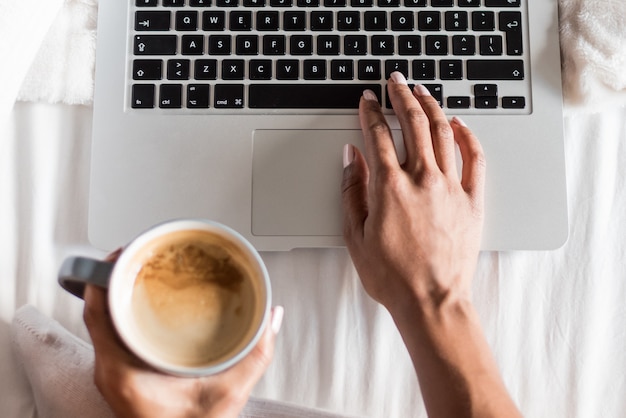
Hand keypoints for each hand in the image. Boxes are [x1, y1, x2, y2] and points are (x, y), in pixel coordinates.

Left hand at [83, 251, 283, 417]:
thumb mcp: (228, 395)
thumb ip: (256, 355)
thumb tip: (273, 317)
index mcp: (122, 373)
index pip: (98, 312)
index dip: (105, 277)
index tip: (122, 253)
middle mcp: (109, 372)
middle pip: (98, 311)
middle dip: (114, 278)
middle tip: (138, 255)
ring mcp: (112, 375)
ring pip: (103, 322)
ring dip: (118, 294)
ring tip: (141, 272)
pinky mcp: (120, 376)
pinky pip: (112, 335)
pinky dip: (123, 312)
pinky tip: (143, 303)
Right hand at [341, 72, 485, 313]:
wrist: (431, 301)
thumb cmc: (392, 276)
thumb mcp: (354, 235)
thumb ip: (352, 191)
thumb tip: (351, 157)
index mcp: (390, 187)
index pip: (377, 135)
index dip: (370, 112)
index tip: (367, 99)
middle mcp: (422, 179)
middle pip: (413, 123)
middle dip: (403, 96)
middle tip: (397, 81)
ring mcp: (451, 187)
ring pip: (443, 133)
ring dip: (432, 107)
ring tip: (424, 92)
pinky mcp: (473, 200)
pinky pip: (475, 158)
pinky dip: (467, 136)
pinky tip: (459, 124)